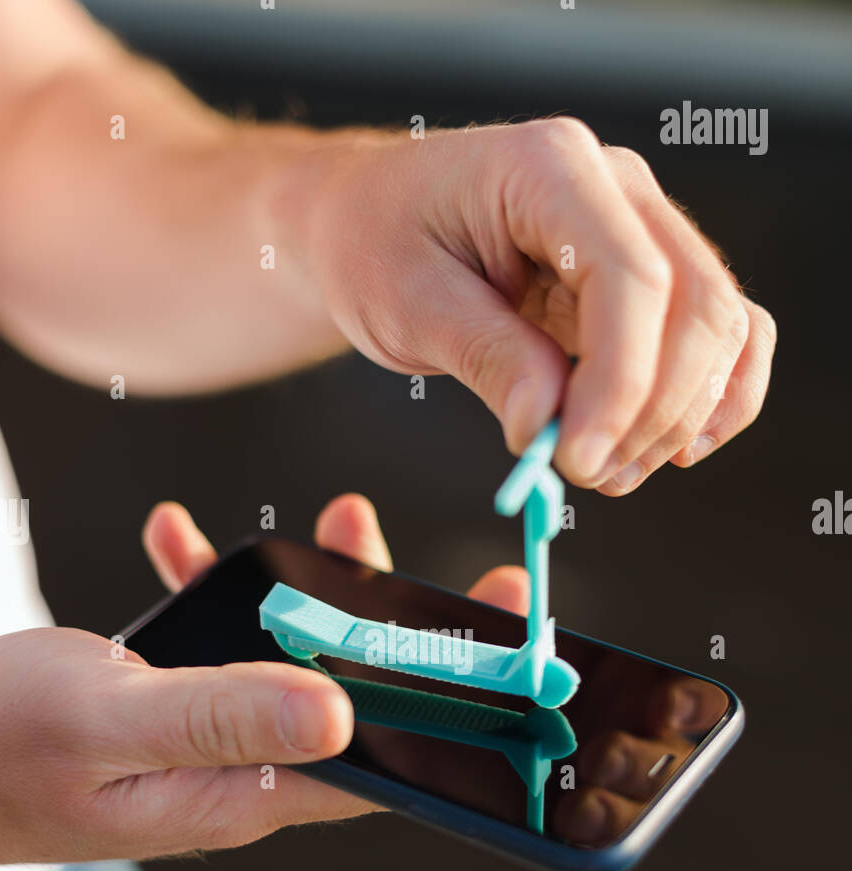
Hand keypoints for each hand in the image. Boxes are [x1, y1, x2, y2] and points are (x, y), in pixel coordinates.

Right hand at [0, 495, 527, 863]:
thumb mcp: (112, 721)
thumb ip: (224, 716)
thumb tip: (343, 713)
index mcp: (242, 795)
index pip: (382, 763)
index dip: (456, 714)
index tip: (512, 653)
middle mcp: (235, 774)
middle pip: (353, 705)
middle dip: (403, 634)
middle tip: (448, 570)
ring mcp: (198, 740)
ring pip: (290, 663)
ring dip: (315, 594)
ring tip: (334, 520)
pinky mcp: (157, 709)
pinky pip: (207, 646)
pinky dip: (206, 586)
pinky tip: (177, 538)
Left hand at [301, 120, 775, 493]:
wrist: (373, 223)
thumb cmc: (378, 244)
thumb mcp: (407, 303)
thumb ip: (485, 357)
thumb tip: (547, 427)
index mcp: (550, 167)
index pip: (631, 277)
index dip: (620, 383)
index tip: (578, 461)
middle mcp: (616, 188)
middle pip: (695, 305)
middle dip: (652, 411)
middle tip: (585, 475)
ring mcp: (645, 229)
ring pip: (720, 327)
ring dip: (678, 418)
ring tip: (606, 472)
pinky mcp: (654, 278)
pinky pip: (725, 335)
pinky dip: (716, 399)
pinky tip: (675, 450)